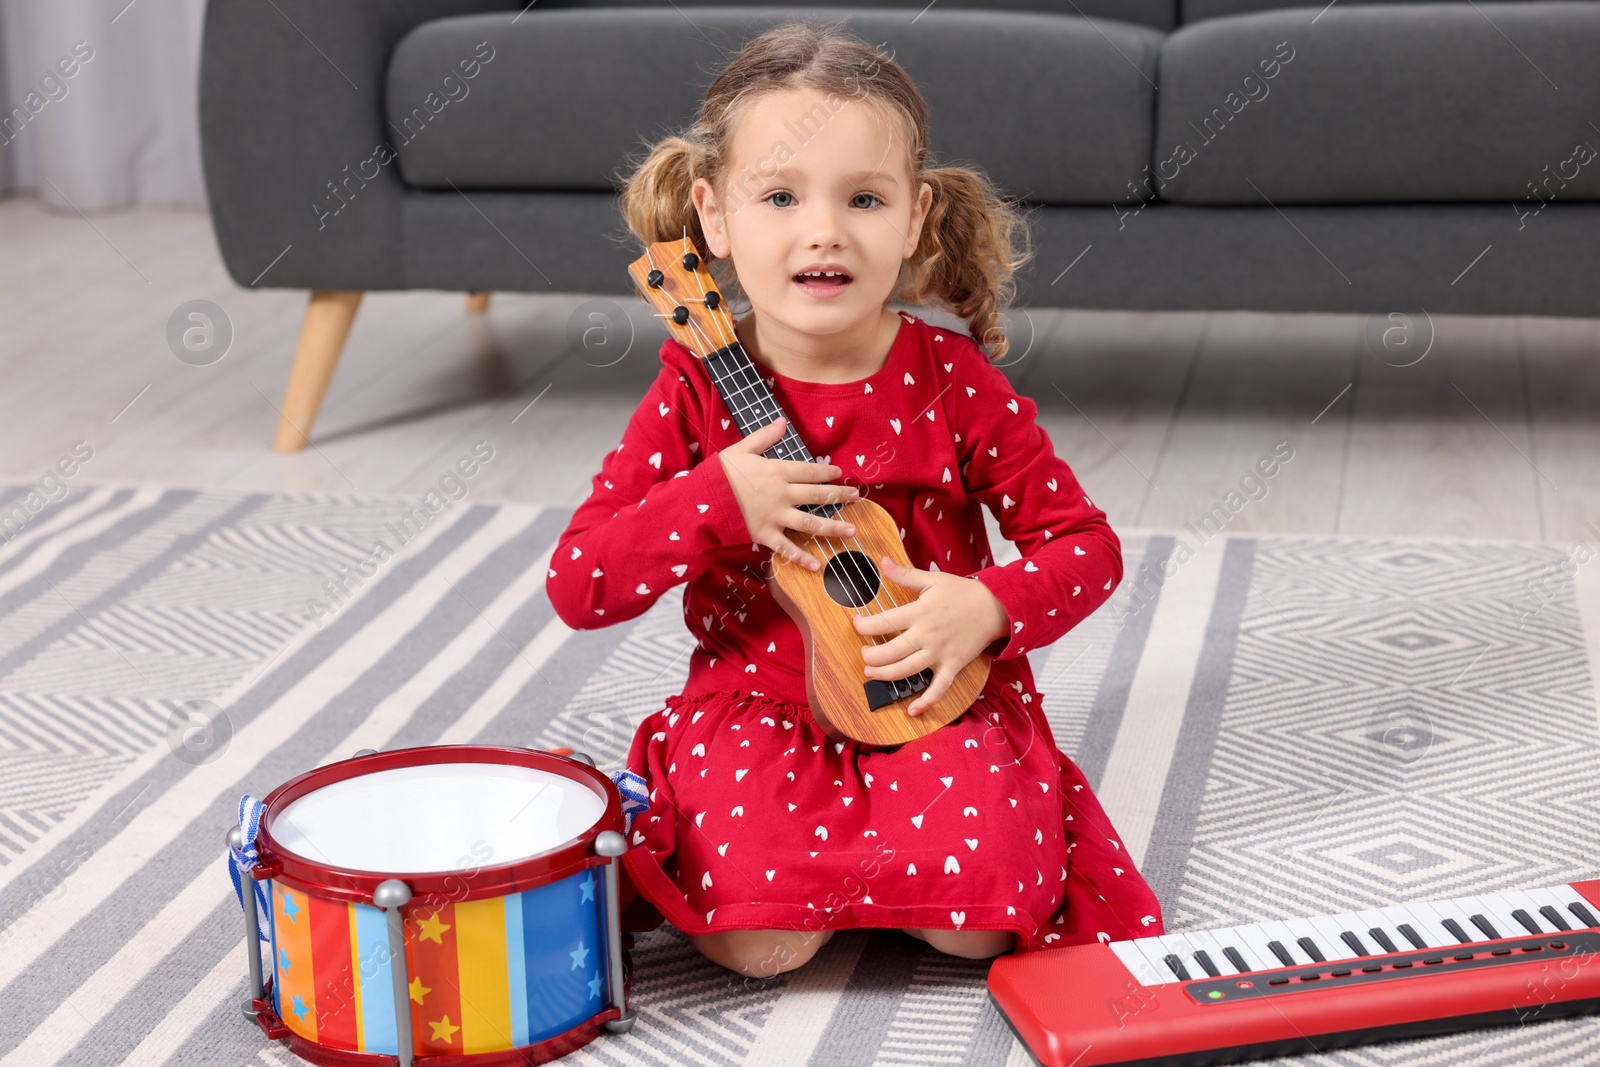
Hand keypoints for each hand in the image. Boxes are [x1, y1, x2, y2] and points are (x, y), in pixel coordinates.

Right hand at [718, 416, 859, 571]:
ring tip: (852, 531)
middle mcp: (782, 494)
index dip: (827, 473)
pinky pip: (787, 548)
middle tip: (857, 498)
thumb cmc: (721, 473)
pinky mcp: (765, 534)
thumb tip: (782, 422)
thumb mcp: (741, 449)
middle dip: (839, 496)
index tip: (840, 475)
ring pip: (811, 522)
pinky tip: (818, 566)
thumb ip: (764, 436)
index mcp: (777, 472)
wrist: (701, 500)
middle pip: (817, 495)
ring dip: (833, 527)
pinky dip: (802, 558)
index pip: (810, 471)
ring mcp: (776, 516)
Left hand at [851, 556, 1008, 714]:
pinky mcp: (953, 665)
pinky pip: (939, 688)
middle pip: (890, 652)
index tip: (857, 625)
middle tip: (863, 655)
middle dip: (870, 657)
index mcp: (918, 613)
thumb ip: (905, 574)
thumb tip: (882, 562)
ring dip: (885, 676)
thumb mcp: (932, 579)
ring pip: (906, 671)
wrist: (995, 606)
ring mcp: (939, 653)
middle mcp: (926, 635)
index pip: (883, 622)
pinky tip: (912, 711)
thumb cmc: (962, 592)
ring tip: (872, 674)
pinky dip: (926, 701)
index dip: (864, 626)